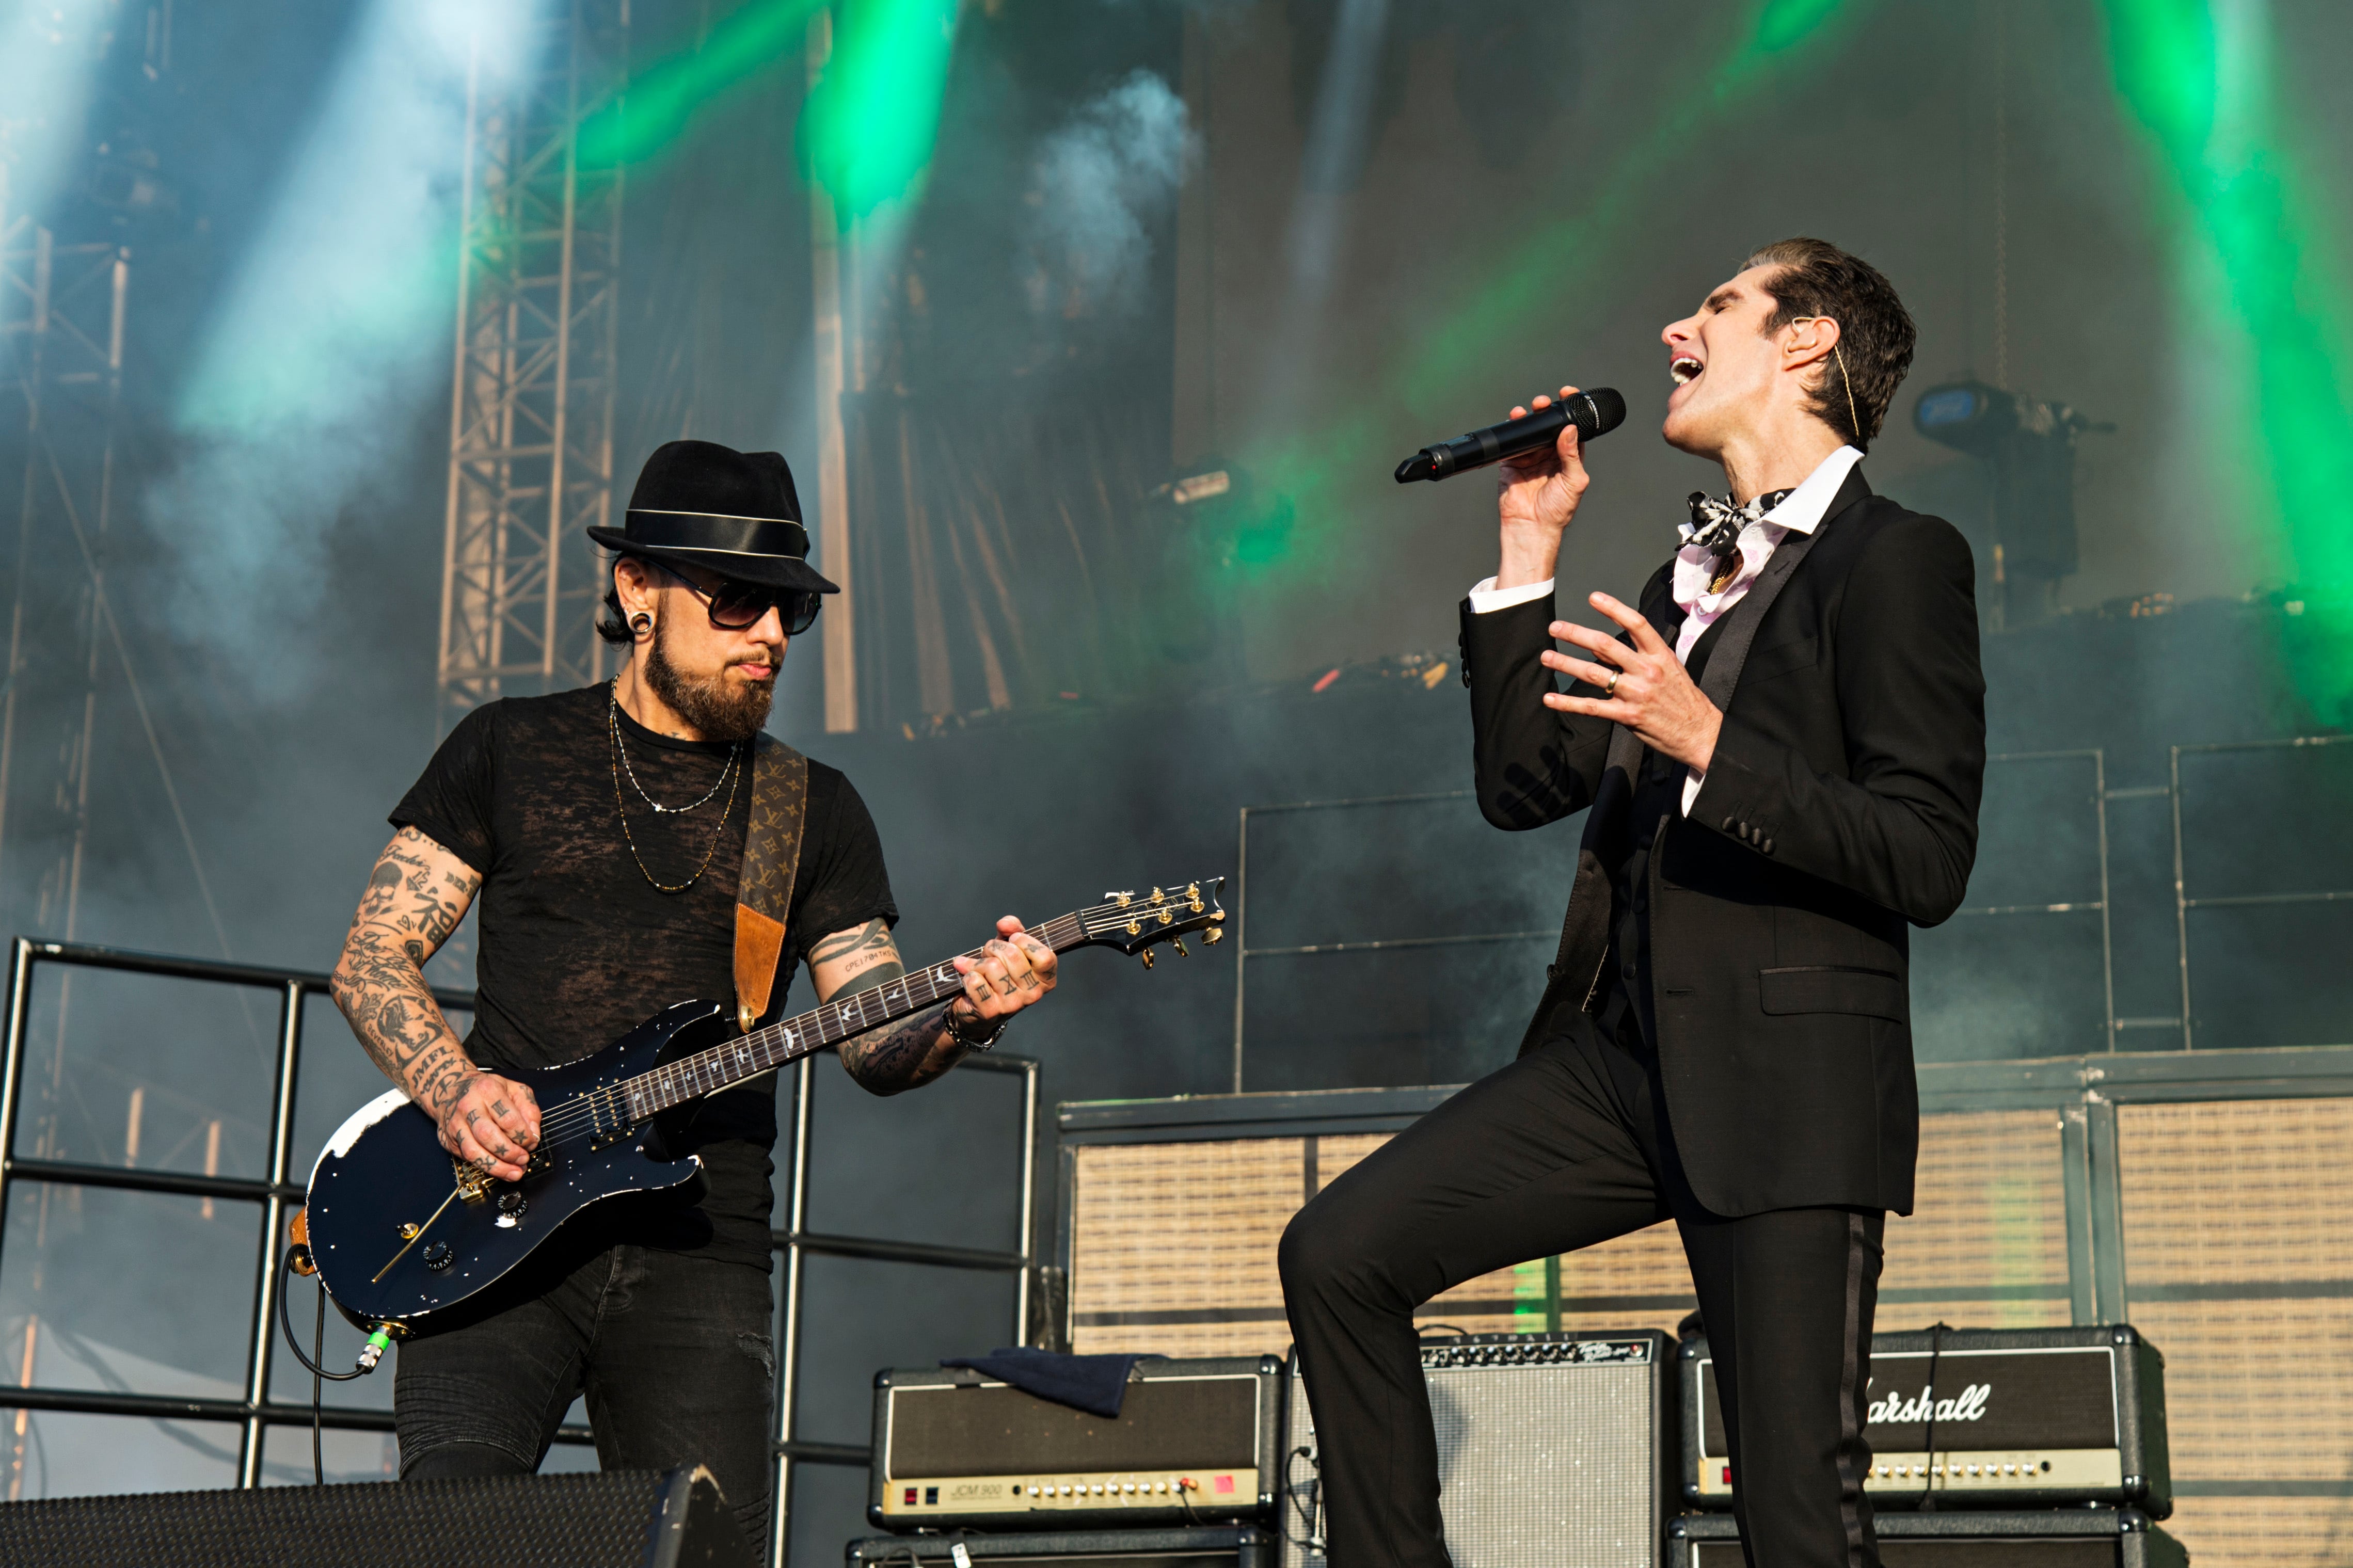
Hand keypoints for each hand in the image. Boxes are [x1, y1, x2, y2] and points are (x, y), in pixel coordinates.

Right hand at [432, 1069, 540, 1182]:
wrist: (451, 1089)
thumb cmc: (486, 1090)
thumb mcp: (515, 1089)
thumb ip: (529, 1109)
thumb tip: (533, 1134)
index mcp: (487, 1090)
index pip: (508, 1119)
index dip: (523, 1136)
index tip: (532, 1143)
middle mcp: (468, 1107)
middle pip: (488, 1136)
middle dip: (509, 1153)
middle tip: (524, 1159)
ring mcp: (455, 1124)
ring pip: (473, 1152)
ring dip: (497, 1167)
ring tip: (514, 1172)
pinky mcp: (447, 1139)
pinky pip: (466, 1158)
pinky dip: (485, 1167)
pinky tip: (499, 1169)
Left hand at [950, 917, 1058, 1028]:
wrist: (976, 1007)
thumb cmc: (997, 975)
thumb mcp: (1009, 948)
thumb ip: (1013, 930)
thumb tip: (1005, 923)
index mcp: (1045, 980)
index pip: (1044, 956)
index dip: (1025, 941)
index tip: (1013, 940)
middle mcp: (1033, 994)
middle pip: (1012, 955)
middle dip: (993, 948)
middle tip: (989, 955)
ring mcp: (1013, 1004)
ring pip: (992, 966)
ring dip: (978, 963)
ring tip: (979, 969)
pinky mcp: (990, 1011)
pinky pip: (975, 980)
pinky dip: (967, 975)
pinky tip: (969, 980)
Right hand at [1494, 386, 1591, 589]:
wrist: (1531, 527)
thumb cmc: (1557, 510)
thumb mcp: (1574, 481)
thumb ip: (1572, 455)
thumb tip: (1569, 429)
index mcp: (1568, 457)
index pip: (1571, 429)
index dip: (1570, 411)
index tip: (1568, 395)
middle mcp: (1549, 455)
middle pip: (1548, 425)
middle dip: (1546, 410)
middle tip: (1544, 402)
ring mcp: (1530, 457)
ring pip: (1530, 430)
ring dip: (1529, 417)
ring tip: (1528, 410)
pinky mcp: (1512, 463)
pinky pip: (1512, 442)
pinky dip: (1513, 430)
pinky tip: (1515, 420)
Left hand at [1541, 591, 1723, 772]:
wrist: (1701, 733)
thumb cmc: (1683, 699)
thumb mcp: (1671, 668)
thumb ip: (1643, 656)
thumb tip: (1610, 647)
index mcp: (1660, 655)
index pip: (1636, 624)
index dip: (1614, 608)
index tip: (1593, 598)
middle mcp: (1647, 670)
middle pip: (1606, 645)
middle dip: (1576, 633)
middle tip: (1554, 627)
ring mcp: (1637, 693)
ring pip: (1593, 673)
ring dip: (1565, 663)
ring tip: (1546, 657)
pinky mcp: (1628, 716)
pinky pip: (1592, 707)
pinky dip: (1568, 703)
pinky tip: (1550, 699)